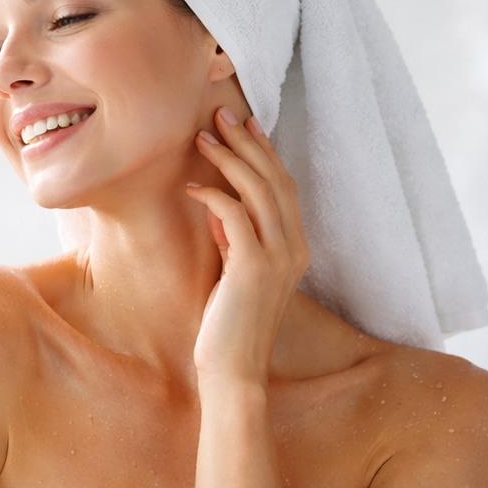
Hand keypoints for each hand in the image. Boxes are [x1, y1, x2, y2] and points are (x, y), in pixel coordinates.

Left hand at [185, 108, 310, 383]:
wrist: (232, 372)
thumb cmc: (226, 327)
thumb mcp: (233, 275)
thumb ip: (234, 242)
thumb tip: (219, 208)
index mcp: (295, 249)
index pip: (284, 188)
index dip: (266, 153)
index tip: (247, 125)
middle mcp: (294, 249)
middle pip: (275, 180)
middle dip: (248, 143)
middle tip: (222, 114)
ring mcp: (277, 258)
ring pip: (257, 191)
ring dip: (229, 159)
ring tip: (202, 137)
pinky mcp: (252, 268)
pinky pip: (234, 216)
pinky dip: (214, 196)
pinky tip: (191, 188)